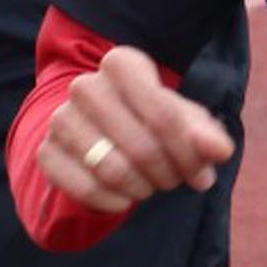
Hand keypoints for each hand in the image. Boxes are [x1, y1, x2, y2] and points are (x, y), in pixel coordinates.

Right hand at [39, 45, 235, 213]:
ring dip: (142, 189)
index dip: (188, 153)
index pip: (163, 114)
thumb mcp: (185, 123)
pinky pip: (85, 188)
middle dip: (168, 175)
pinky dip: (113, 202)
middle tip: (174, 181)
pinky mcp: (47, 152)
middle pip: (141, 146)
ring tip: (150, 186)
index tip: (201, 174)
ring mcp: (61, 118)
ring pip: (112, 169)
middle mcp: (85, 85)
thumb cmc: (153, 123)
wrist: (103, 133)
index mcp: (122, 64)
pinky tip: (124, 199)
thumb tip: (219, 150)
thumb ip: (207, 135)